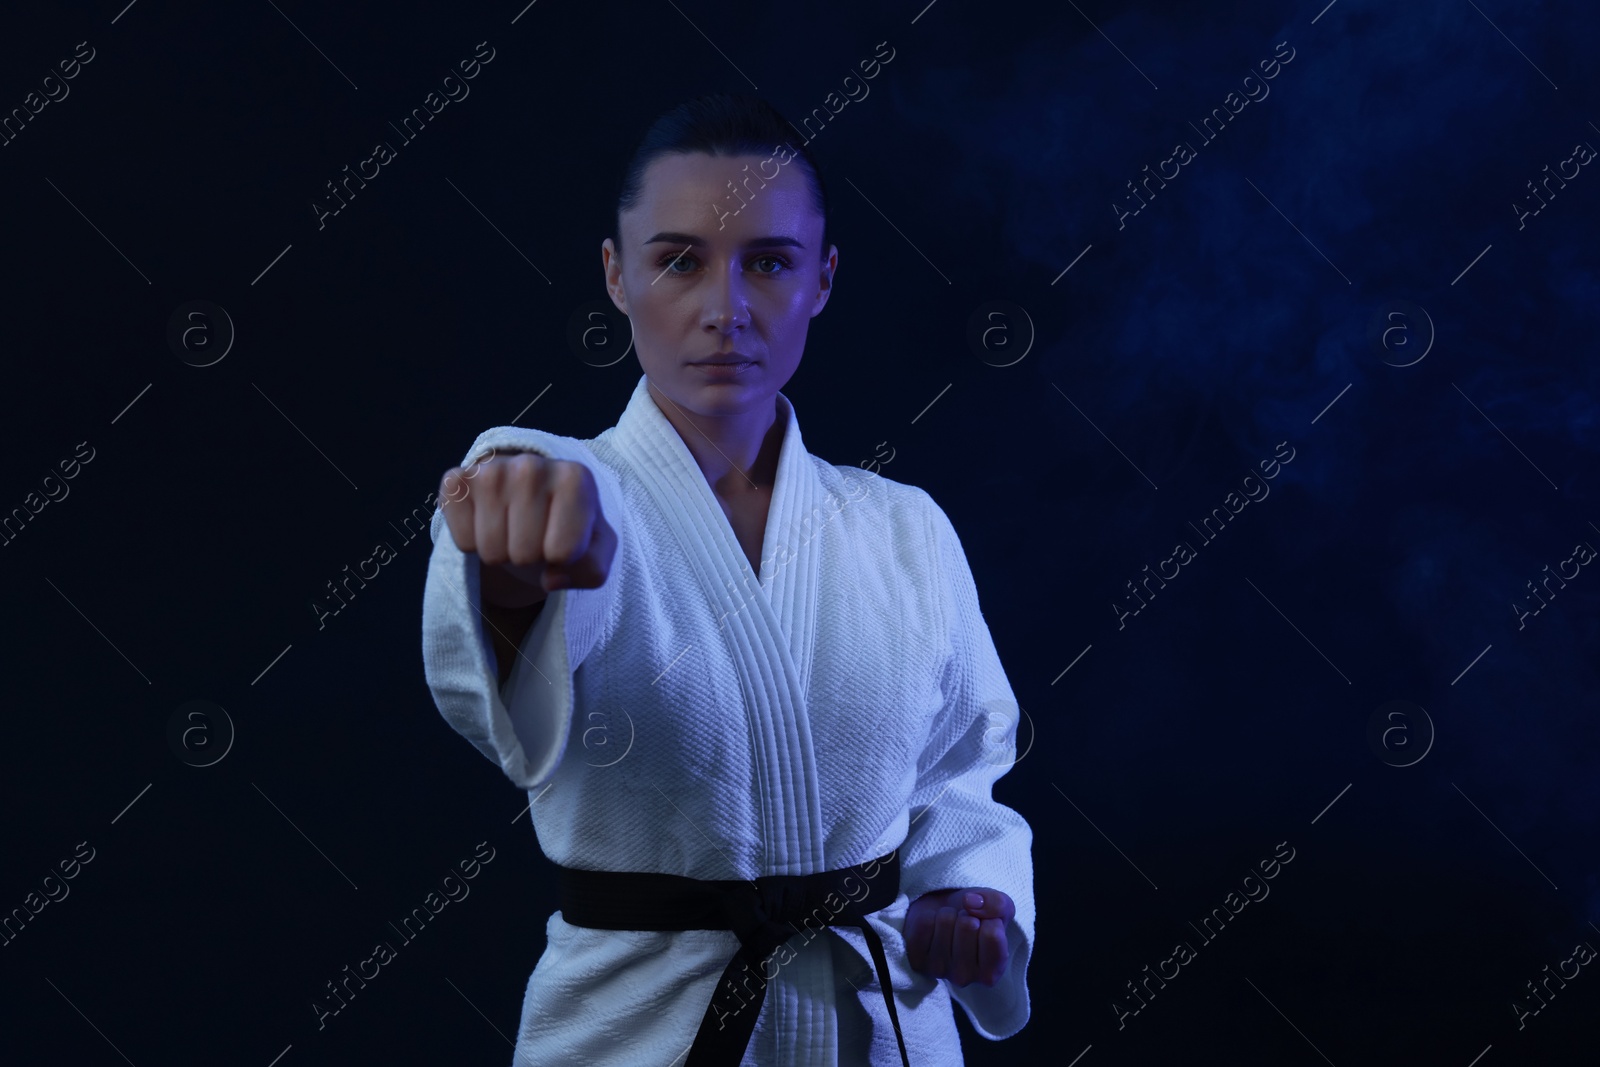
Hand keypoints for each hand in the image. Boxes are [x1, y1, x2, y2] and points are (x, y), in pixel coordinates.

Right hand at [438, 449, 616, 604]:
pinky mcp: (456, 481)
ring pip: (492, 551)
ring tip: (513, 528)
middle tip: (533, 534)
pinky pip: (463, 543)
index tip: (563, 537)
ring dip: (502, 552)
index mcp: (574, 478)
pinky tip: (487, 521)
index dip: (563, 559)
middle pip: (524, 554)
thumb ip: (591, 570)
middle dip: (530, 557)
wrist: (528, 495)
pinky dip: (474, 544)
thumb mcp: (595, 550)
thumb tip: (551, 580)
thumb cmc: (566, 525)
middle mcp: (531, 466)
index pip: (564, 552)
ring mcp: (491, 470)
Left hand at [904, 886, 1013, 986]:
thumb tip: (971, 902)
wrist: (941, 914)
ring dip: (948, 914)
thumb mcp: (998, 909)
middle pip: (968, 926)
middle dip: (966, 915)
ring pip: (946, 921)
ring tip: (949, 925)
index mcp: (991, 972)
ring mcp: (938, 970)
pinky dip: (930, 916)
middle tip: (963, 923)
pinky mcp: (917, 960)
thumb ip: (998, 904)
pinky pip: (925, 922)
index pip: (993, 936)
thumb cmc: (975, 917)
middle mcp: (965, 977)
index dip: (989, 919)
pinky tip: (933, 929)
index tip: (983, 925)